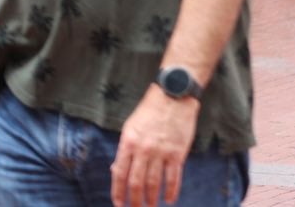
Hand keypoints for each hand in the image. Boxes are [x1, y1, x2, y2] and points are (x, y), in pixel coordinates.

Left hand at [110, 87, 198, 206]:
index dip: (118, 191)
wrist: (172, 97)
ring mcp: (161, 152)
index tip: (118, 204)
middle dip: (135, 200)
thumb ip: (125, 150)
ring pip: (154, 183)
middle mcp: (143, 149)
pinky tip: (169, 199)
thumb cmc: (148, 112)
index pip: (119, 173)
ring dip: (152, 199)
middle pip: (136, 182)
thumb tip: (116, 170)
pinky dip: (171, 191)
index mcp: (128, 142)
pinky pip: (173, 178)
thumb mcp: (130, 127)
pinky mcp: (178, 153)